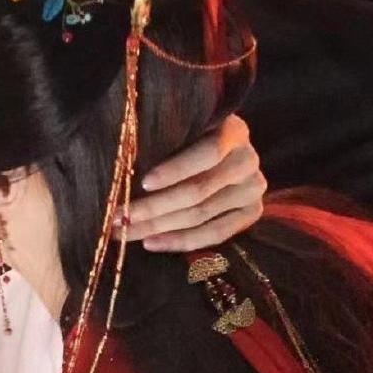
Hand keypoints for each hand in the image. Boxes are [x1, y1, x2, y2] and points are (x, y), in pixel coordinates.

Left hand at [122, 114, 265, 252]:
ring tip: (124, 232)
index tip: (143, 183)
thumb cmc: (190, 137)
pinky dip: (180, 241)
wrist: (224, 153)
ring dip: (158, 227)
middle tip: (118, 217)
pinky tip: (150, 243)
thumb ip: (166, 138)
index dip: (175, 170)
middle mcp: (248, 160)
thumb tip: (124, 166)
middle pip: (198, 191)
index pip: (207, 153)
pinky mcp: (252, 212)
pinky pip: (215, 234)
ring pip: (201, 215)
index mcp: (234, 130)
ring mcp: (253, 189)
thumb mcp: (182, 129)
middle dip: (153, 207)